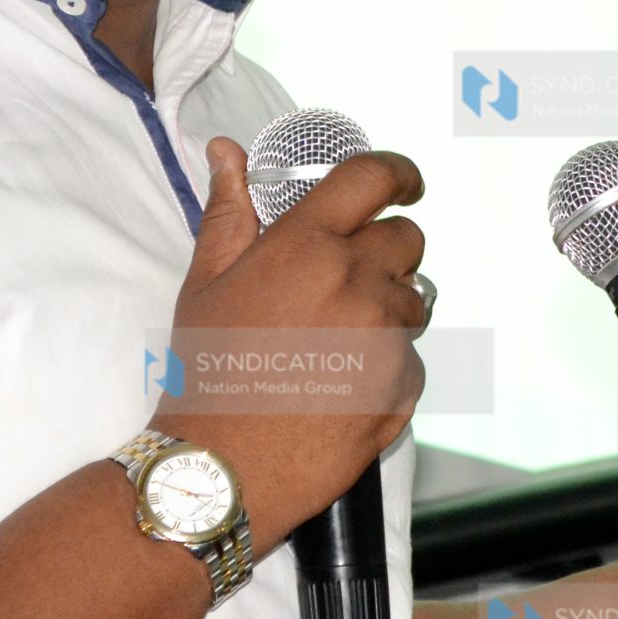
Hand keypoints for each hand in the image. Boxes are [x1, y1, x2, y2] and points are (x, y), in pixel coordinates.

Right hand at [149, 137, 427, 552]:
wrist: (221, 466)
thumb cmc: (206, 373)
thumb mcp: (205, 285)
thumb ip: (228, 214)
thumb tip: (227, 152)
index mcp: (307, 246)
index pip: (373, 178)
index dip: (397, 173)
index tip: (404, 184)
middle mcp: (356, 280)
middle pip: (406, 240)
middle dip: (384, 252)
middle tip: (343, 283)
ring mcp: (385, 334)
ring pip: (412, 300)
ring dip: (386, 310)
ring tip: (331, 344)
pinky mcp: (401, 384)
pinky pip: (410, 358)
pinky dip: (386, 367)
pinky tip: (340, 387)